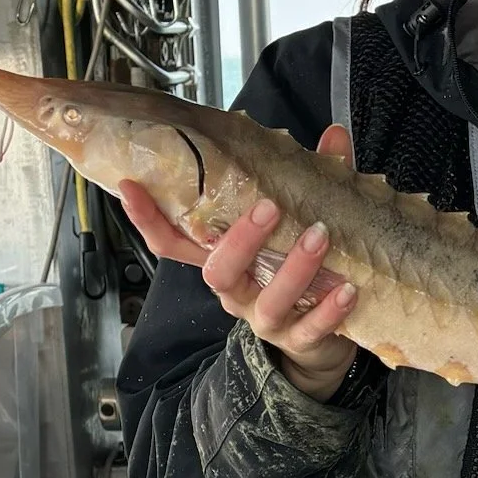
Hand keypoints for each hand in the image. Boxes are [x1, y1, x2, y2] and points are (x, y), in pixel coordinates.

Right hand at [119, 125, 358, 402]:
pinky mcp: (300, 340)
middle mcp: (238, 291)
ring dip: (294, 268)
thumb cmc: (301, 273)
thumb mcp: (301, 223)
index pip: (173, 242)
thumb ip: (314, 181)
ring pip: (268, 300)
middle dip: (239, 240)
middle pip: (218, 271)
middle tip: (268, 206)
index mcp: (225, 259)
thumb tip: (334, 135)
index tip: (130, 186)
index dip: (148, 219)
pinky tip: (347, 288)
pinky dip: (329, 309)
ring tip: (320, 236)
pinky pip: (311, 327)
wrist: (323, 342)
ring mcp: (266, 319)